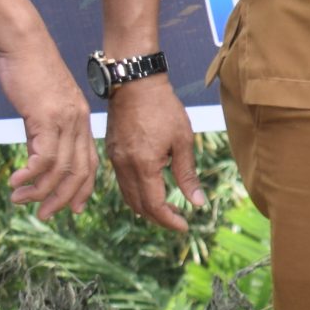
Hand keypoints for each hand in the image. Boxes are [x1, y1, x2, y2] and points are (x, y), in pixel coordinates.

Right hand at [0, 42, 97, 221]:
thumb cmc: (29, 71)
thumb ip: (42, 134)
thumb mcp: (40, 107)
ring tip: (20, 200)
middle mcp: (79, 124)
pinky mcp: (47, 116)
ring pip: (62, 168)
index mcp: (81, 122)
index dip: (83, 189)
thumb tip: (37, 161)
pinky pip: (43, 156)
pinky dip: (31, 174)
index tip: (72, 208)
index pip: (90, 163)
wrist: (24, 42)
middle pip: (80, 172)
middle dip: (64, 198)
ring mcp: (65, 120)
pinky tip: (16, 182)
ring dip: (41, 190)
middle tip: (45, 215)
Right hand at [104, 76, 202, 230]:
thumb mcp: (183, 141)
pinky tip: (151, 191)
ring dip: (146, 207)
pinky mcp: (112, 151)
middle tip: (177, 221)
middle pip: (138, 205)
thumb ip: (187, 174)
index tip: (185, 226)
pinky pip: (122, 181)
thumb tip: (197, 203)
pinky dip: (136, 193)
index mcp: (143, 165)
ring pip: (127, 195)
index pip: (153, 205)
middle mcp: (124, 166)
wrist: (135, 83)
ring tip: (166, 210)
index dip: (169, 220)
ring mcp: (114, 159)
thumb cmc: (163, 109)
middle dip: (158, 218)